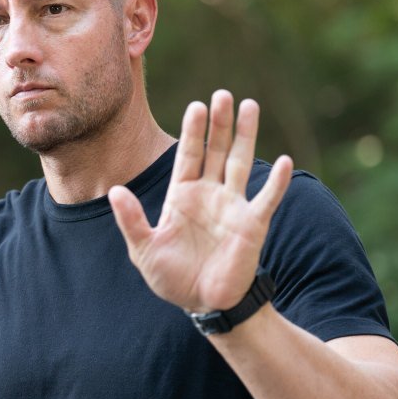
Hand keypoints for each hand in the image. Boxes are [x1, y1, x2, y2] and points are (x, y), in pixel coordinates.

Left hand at [108, 90, 292, 312]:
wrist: (203, 304)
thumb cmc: (172, 277)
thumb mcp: (144, 249)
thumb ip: (131, 220)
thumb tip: (114, 191)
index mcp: (182, 195)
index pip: (188, 155)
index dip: (193, 131)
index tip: (197, 105)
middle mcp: (209, 194)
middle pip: (216, 150)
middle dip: (219, 124)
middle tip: (223, 94)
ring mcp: (233, 206)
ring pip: (241, 163)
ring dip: (246, 136)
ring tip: (250, 106)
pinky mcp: (252, 225)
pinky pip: (266, 199)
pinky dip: (275, 182)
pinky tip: (283, 161)